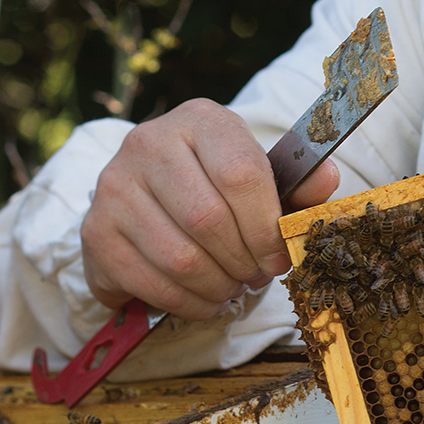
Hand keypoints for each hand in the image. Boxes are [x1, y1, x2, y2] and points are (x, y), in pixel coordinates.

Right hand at [80, 100, 338, 319]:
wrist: (149, 195)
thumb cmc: (218, 188)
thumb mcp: (263, 178)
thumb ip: (298, 185)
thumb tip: (327, 179)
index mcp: (200, 120)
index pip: (240, 174)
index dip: (267, 227)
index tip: (280, 258)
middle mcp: (148, 142)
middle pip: (208, 219)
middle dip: (243, 262)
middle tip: (256, 277)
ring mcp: (114, 186)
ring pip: (180, 257)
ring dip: (217, 286)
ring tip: (232, 287)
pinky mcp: (96, 231)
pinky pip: (151, 283)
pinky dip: (188, 303)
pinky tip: (205, 299)